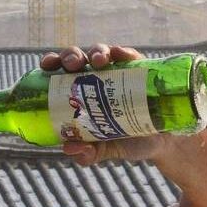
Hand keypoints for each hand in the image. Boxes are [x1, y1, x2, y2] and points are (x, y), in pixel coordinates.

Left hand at [40, 42, 182, 165]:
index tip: (46, 66)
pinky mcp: (138, 69)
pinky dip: (122, 52)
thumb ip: (87, 154)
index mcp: (78, 92)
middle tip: (74, 65)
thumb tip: (68, 148)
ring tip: (99, 62)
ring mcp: (116, 71)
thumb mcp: (104, 151)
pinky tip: (119, 55)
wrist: (159, 143)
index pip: (58, 72)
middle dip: (71, 56)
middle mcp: (94, 77)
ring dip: (96, 52)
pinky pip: (128, 55)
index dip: (50, 63)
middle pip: (76, 57)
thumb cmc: (125, 142)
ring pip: (100, 52)